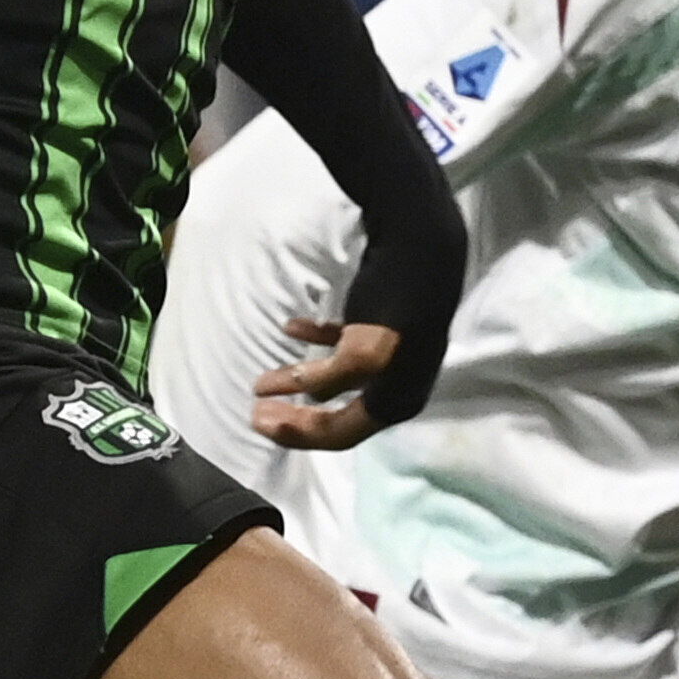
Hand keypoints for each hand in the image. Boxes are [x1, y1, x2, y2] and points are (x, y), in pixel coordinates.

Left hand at [248, 316, 408, 452]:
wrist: (422, 244)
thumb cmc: (395, 304)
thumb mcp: (363, 350)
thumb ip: (332, 378)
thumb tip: (308, 395)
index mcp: (396, 400)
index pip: (341, 434)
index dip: (298, 434)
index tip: (259, 421)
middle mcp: (394, 387)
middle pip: (336, 415)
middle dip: (294, 416)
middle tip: (256, 410)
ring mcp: (388, 359)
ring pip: (334, 382)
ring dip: (297, 382)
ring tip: (263, 379)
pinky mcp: (381, 330)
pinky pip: (341, 346)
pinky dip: (316, 343)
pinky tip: (292, 327)